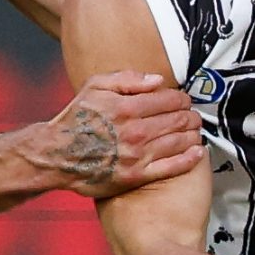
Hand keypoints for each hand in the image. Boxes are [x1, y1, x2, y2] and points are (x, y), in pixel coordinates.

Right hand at [43, 71, 203, 198]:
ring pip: (179, 141)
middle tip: (194, 115)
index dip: (182, 98)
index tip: (184, 100)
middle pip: (178, 120)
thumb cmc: (75, 120)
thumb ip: (126, 79)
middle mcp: (136, 131)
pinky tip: (197, 152)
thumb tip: (157, 80)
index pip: (169, 100)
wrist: (57, 155)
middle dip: (191, 116)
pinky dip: (189, 159)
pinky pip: (172, 167)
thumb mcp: (94, 87)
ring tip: (195, 131)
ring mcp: (138, 155)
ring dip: (193, 134)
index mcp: (127, 107)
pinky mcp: (137, 176)